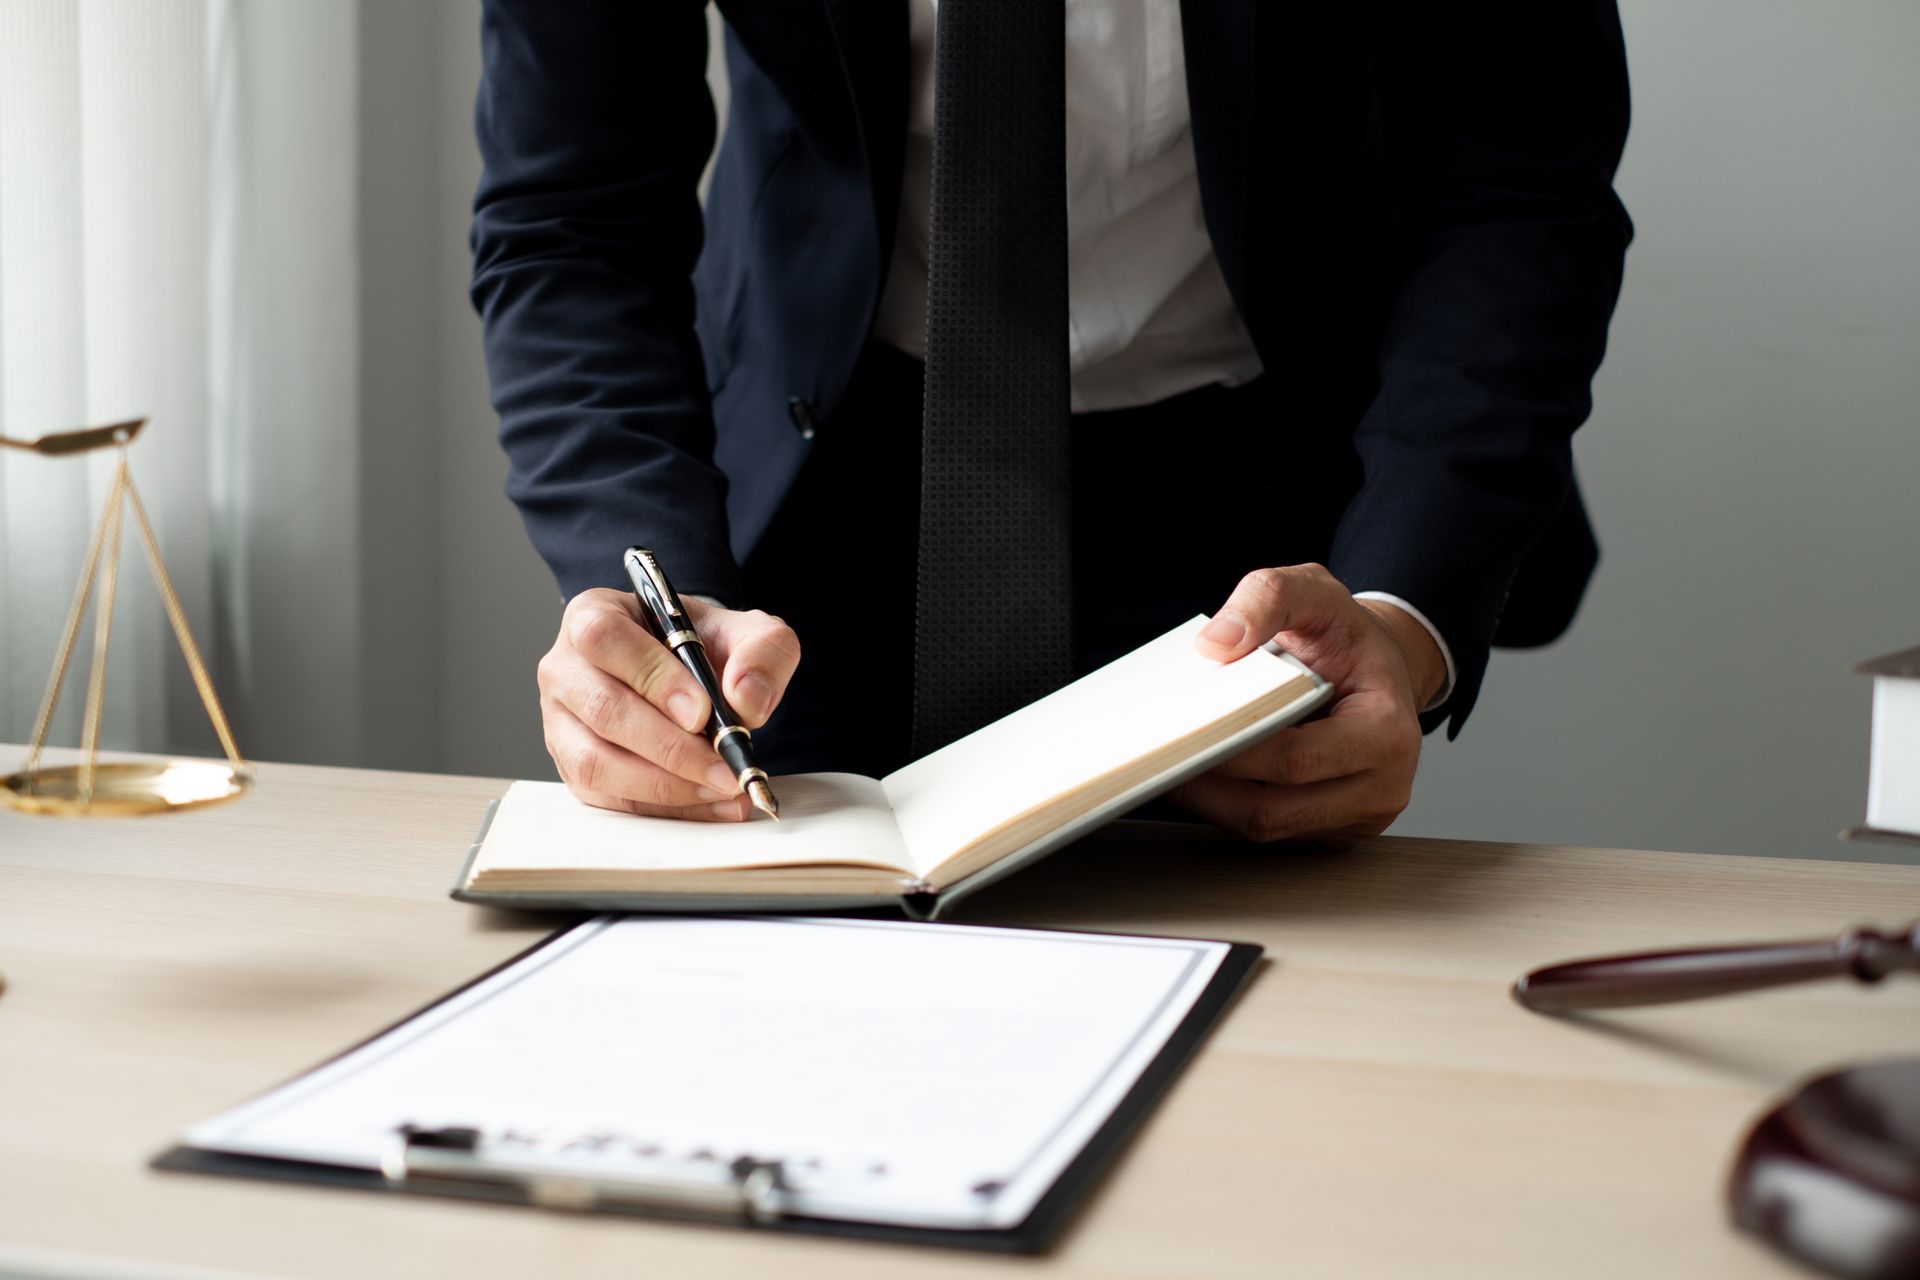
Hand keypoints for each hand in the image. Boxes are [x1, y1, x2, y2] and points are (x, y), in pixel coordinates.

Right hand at [537, 589, 800, 819]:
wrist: (689, 675)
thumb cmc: (704, 647)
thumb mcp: (745, 630)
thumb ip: (761, 651)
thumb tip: (747, 699)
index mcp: (593, 615)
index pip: (605, 638)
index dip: (653, 677)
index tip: (702, 711)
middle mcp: (566, 668)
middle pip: (602, 710)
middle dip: (670, 747)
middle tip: (724, 766)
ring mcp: (560, 722)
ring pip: (596, 763)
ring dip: (666, 785)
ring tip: (723, 787)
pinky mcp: (573, 768)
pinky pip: (609, 798)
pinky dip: (664, 807)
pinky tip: (710, 802)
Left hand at [1171, 564, 1445, 847]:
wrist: (1377, 669)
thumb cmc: (1347, 637)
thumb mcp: (1315, 592)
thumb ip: (1268, 599)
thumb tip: (1215, 644)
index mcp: (1386, 732)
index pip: (1294, 761)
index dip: (1232, 753)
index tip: (1184, 732)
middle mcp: (1382, 786)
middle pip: (1273, 811)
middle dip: (1208, 786)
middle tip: (1160, 756)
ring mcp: (1360, 817)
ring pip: (1266, 829)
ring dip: (1211, 802)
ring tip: (1174, 764)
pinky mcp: (1334, 831)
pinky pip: (1273, 832)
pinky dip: (1230, 806)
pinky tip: (1207, 775)